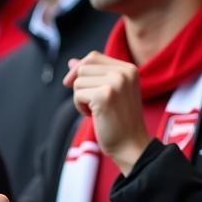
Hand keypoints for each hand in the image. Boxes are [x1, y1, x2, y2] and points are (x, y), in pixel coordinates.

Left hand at [64, 51, 151, 174]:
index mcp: (129, 69)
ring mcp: (116, 83)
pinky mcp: (104, 95)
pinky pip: (77, 95)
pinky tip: (94, 116)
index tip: (71, 84)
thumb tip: (71, 61)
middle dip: (80, 86)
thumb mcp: (109, 92)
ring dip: (80, 98)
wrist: (130, 144)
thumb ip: (94, 75)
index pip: (93, 57)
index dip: (78, 69)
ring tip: (96, 110)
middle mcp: (124, 72)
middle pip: (83, 68)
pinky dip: (80, 107)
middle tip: (92, 103)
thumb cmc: (118, 120)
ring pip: (78, 81)